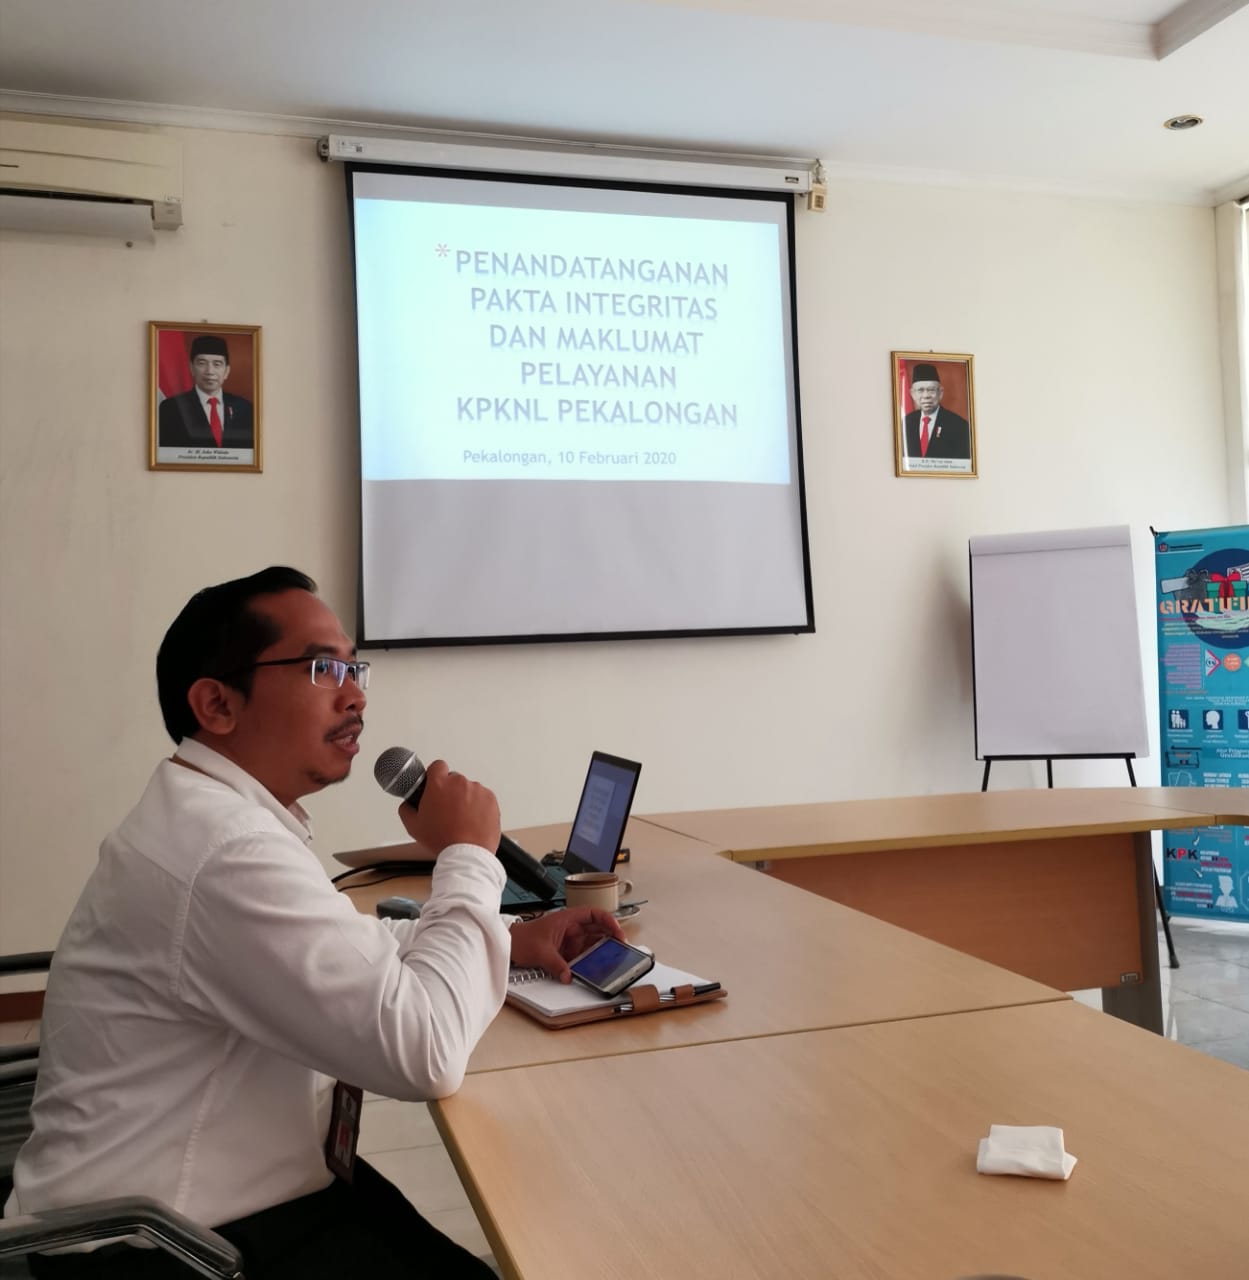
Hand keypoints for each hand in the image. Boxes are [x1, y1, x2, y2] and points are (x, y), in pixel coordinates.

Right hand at [397, 759, 500, 856]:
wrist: (467, 853)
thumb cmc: (442, 840)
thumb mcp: (413, 826)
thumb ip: (406, 809)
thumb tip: (407, 804)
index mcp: (438, 784)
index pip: (437, 766)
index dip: (435, 775)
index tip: (435, 784)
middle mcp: (459, 782)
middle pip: (453, 780)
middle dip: (450, 791)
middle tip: (447, 810)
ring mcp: (477, 789)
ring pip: (469, 790)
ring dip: (465, 800)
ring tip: (461, 820)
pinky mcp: (490, 799)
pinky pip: (482, 798)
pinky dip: (479, 806)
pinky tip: (472, 821)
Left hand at [510, 907, 624, 982]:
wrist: (509, 945)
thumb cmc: (522, 938)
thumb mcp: (541, 952)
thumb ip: (556, 965)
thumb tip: (569, 976)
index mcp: (567, 918)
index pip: (593, 914)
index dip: (608, 920)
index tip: (617, 931)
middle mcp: (572, 928)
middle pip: (597, 930)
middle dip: (610, 937)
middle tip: (621, 948)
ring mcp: (570, 940)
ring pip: (592, 944)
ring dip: (602, 951)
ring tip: (612, 960)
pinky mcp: (568, 952)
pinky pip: (583, 956)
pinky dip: (590, 962)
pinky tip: (596, 968)